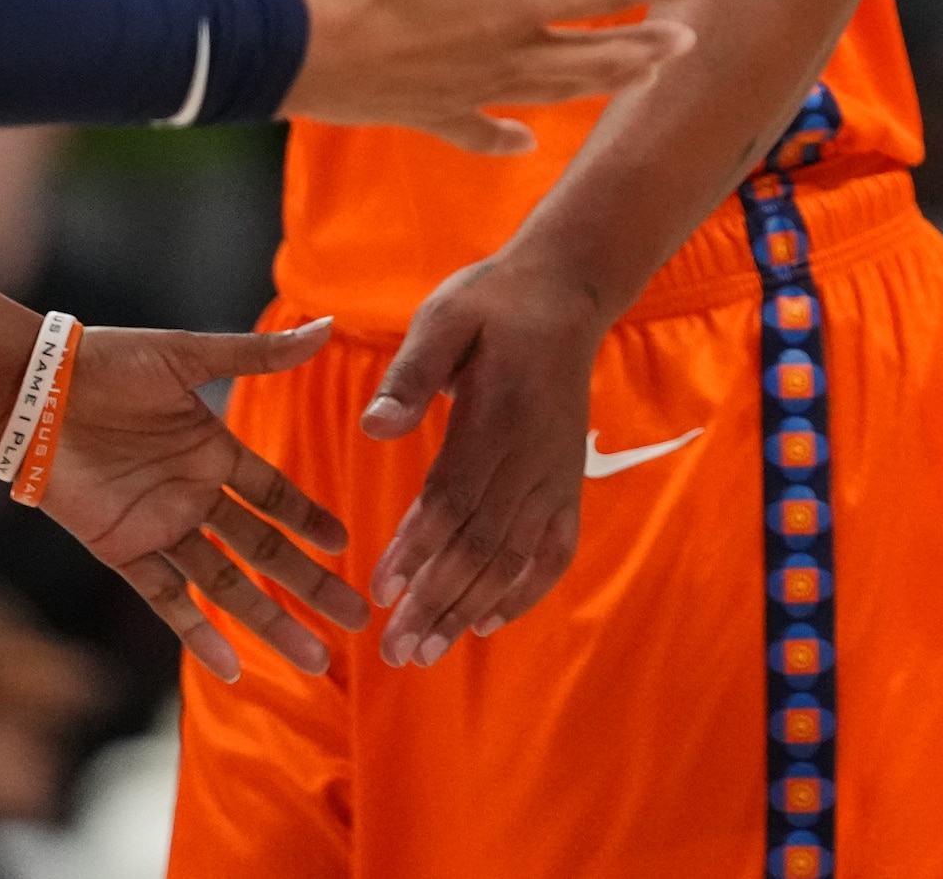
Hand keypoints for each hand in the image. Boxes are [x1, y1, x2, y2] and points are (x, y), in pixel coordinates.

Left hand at [30, 319, 370, 680]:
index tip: (347, 547)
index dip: (310, 521)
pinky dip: (197, 635)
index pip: (275, 497)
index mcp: (214, 452)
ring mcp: (160, 527)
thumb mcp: (187, 355)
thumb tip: (327, 327)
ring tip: (312, 657)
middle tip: (357, 618)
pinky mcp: (121, 550)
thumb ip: (256, 355)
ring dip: (269, 621)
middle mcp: (194, 496)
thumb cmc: (108, 362)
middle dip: (310, 586)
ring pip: (226, 585)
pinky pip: (165, 599)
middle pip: (265, 551)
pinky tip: (230, 667)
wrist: (34, 391)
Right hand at [286, 0, 708, 147]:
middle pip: (593, 52)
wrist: (294, 50)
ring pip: (555, 90)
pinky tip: (527, 142)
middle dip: (645, 46)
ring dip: (603, 83)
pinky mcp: (433, 115)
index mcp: (515, 0)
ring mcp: (472, 90)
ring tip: (640, 79)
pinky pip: (483, 132)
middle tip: (688, 42)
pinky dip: (510, 137)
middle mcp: (506, 53)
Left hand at [358, 254, 607, 658]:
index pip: (455, 497)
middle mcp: (534, 454)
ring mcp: (557, 473)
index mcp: (499, 416)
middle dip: (437, 601)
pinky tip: (487, 623)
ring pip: (514, 556)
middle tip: (395, 651)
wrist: (568, 290)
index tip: (381, 591)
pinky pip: (555, 550)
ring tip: (425, 652)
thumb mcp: (445, 317)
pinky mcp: (568, 481)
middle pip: (483, 542)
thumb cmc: (493, 302)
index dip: (419, 548)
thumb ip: (411, 373)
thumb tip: (373, 427)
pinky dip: (525, 591)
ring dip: (470, 608)